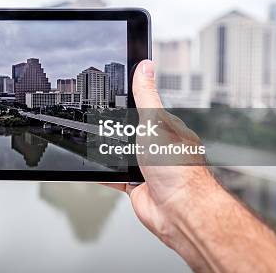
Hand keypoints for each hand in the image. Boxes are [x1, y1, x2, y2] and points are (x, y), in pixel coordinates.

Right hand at [107, 60, 219, 270]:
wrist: (178, 209)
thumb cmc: (178, 169)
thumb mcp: (155, 122)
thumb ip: (146, 96)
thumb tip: (145, 67)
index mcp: (167, 128)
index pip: (147, 108)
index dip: (132, 100)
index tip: (115, 92)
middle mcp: (159, 146)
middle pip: (132, 131)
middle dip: (118, 128)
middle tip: (103, 120)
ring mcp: (147, 167)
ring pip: (123, 153)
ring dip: (112, 150)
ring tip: (99, 141)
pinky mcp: (136, 184)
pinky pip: (116, 176)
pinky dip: (105, 173)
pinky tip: (97, 168)